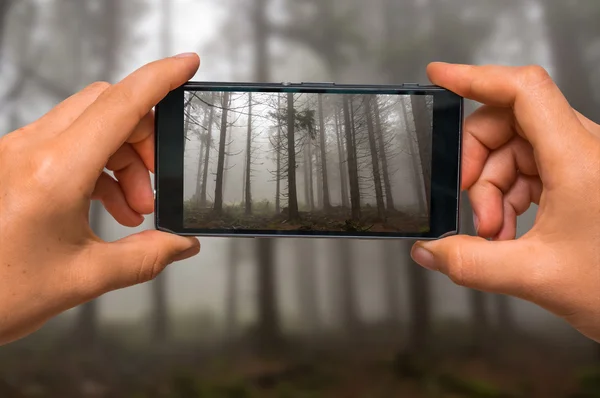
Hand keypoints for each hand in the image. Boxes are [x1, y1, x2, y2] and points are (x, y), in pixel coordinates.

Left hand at [0, 53, 201, 344]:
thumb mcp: (84, 279)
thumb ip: (144, 258)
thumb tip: (181, 245)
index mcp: (54, 172)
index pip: (120, 104)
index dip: (160, 79)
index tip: (187, 65)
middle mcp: (31, 150)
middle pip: (107, 107)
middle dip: (144, 137)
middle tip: (158, 181)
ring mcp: (17, 152)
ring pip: (88, 124)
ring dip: (122, 157)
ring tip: (134, 207)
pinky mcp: (12, 162)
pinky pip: (67, 144)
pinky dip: (98, 166)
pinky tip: (107, 206)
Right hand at [411, 63, 599, 341]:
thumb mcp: (536, 277)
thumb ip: (471, 264)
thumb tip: (429, 251)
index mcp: (579, 160)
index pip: (524, 91)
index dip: (476, 77)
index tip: (441, 77)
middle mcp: (585, 150)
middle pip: (509, 122)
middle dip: (477, 162)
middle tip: (468, 204)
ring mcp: (583, 162)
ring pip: (514, 150)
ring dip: (491, 188)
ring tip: (492, 232)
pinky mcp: (580, 177)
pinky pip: (529, 169)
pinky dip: (508, 196)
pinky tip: (505, 230)